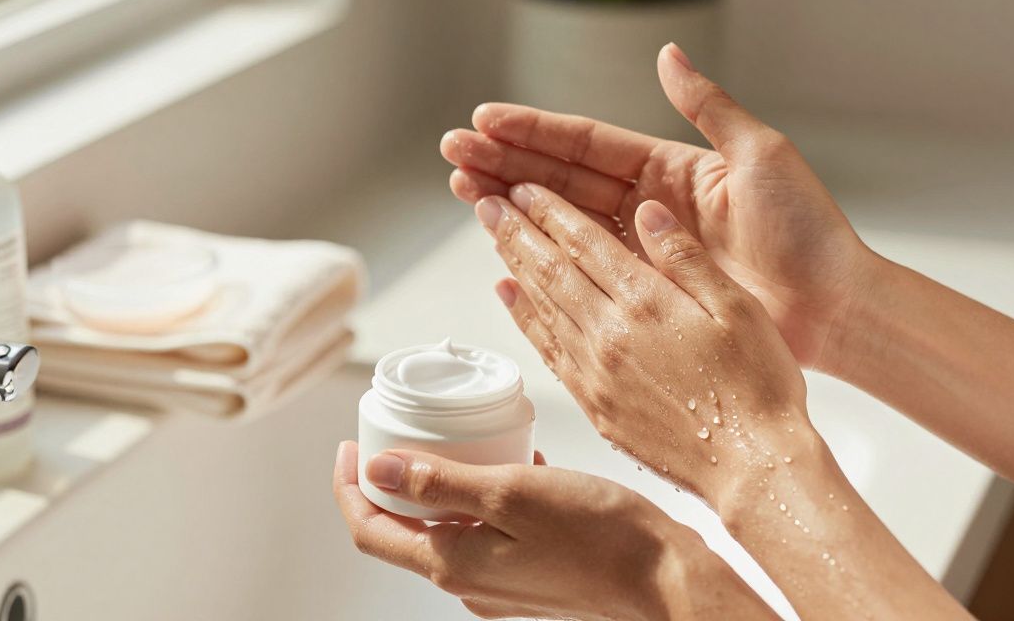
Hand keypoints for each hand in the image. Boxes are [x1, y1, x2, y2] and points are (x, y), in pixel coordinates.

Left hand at [332, 442, 776, 620]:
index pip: (371, 531)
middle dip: (390, 481)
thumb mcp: (511, 491)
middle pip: (403, 531)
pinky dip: (484, 497)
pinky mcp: (529, 575)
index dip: (349, 487)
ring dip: (441, 485)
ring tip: (455, 437)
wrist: (664, 582)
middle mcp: (467, 582)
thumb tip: (376, 467)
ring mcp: (499, 583)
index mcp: (451, 564)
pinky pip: (487, 532)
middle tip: (395, 431)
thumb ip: (440, 481)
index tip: (350, 444)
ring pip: (447, 528)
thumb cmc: (598, 537)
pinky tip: (515, 461)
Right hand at [441, 43, 872, 372]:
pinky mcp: (643, 293)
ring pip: (560, 221)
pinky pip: (580, 270)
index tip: (486, 121)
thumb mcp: (759, 154)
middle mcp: (648, 207)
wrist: (832, 307)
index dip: (534, 131)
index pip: (586, 143)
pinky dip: (540, 258)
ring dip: (509, 204)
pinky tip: (503, 247)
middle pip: (560, 178)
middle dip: (504, 164)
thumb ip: (707, 106)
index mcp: (669, 169)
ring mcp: (641, 251)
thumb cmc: (807, 232)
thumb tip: (667, 54)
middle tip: (453, 154)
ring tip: (461, 190)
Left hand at [477, 185, 816, 507]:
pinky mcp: (594, 404)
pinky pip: (548, 349)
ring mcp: (596, 372)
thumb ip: (686, 256)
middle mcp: (610, 335)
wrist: (751, 467)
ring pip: (542, 306)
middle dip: (517, 231)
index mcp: (647, 303)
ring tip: (492, 236)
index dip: (551, 211)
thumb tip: (646, 210)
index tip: (524, 188)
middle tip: (487, 200)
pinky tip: (511, 297)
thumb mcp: (738, 306)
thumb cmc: (758, 388)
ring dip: (514, 266)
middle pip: (551, 270)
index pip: (585, 243)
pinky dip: (524, 318)